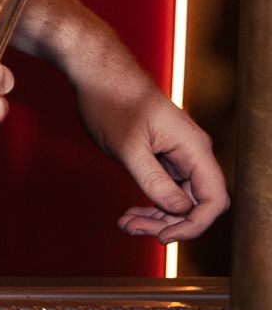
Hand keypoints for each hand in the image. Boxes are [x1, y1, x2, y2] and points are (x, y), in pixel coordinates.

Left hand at [73, 64, 227, 241]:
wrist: (96, 72)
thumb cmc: (111, 102)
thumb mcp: (128, 147)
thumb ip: (154, 180)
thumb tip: (179, 211)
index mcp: (194, 148)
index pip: (213, 200)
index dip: (194, 224)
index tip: (163, 237)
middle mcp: (193, 152)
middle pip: (196, 203)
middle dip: (168, 223)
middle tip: (132, 228)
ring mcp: (179, 154)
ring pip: (179, 198)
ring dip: (157, 216)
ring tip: (125, 224)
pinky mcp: (163, 154)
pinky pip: (166, 187)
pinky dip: (150, 203)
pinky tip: (129, 214)